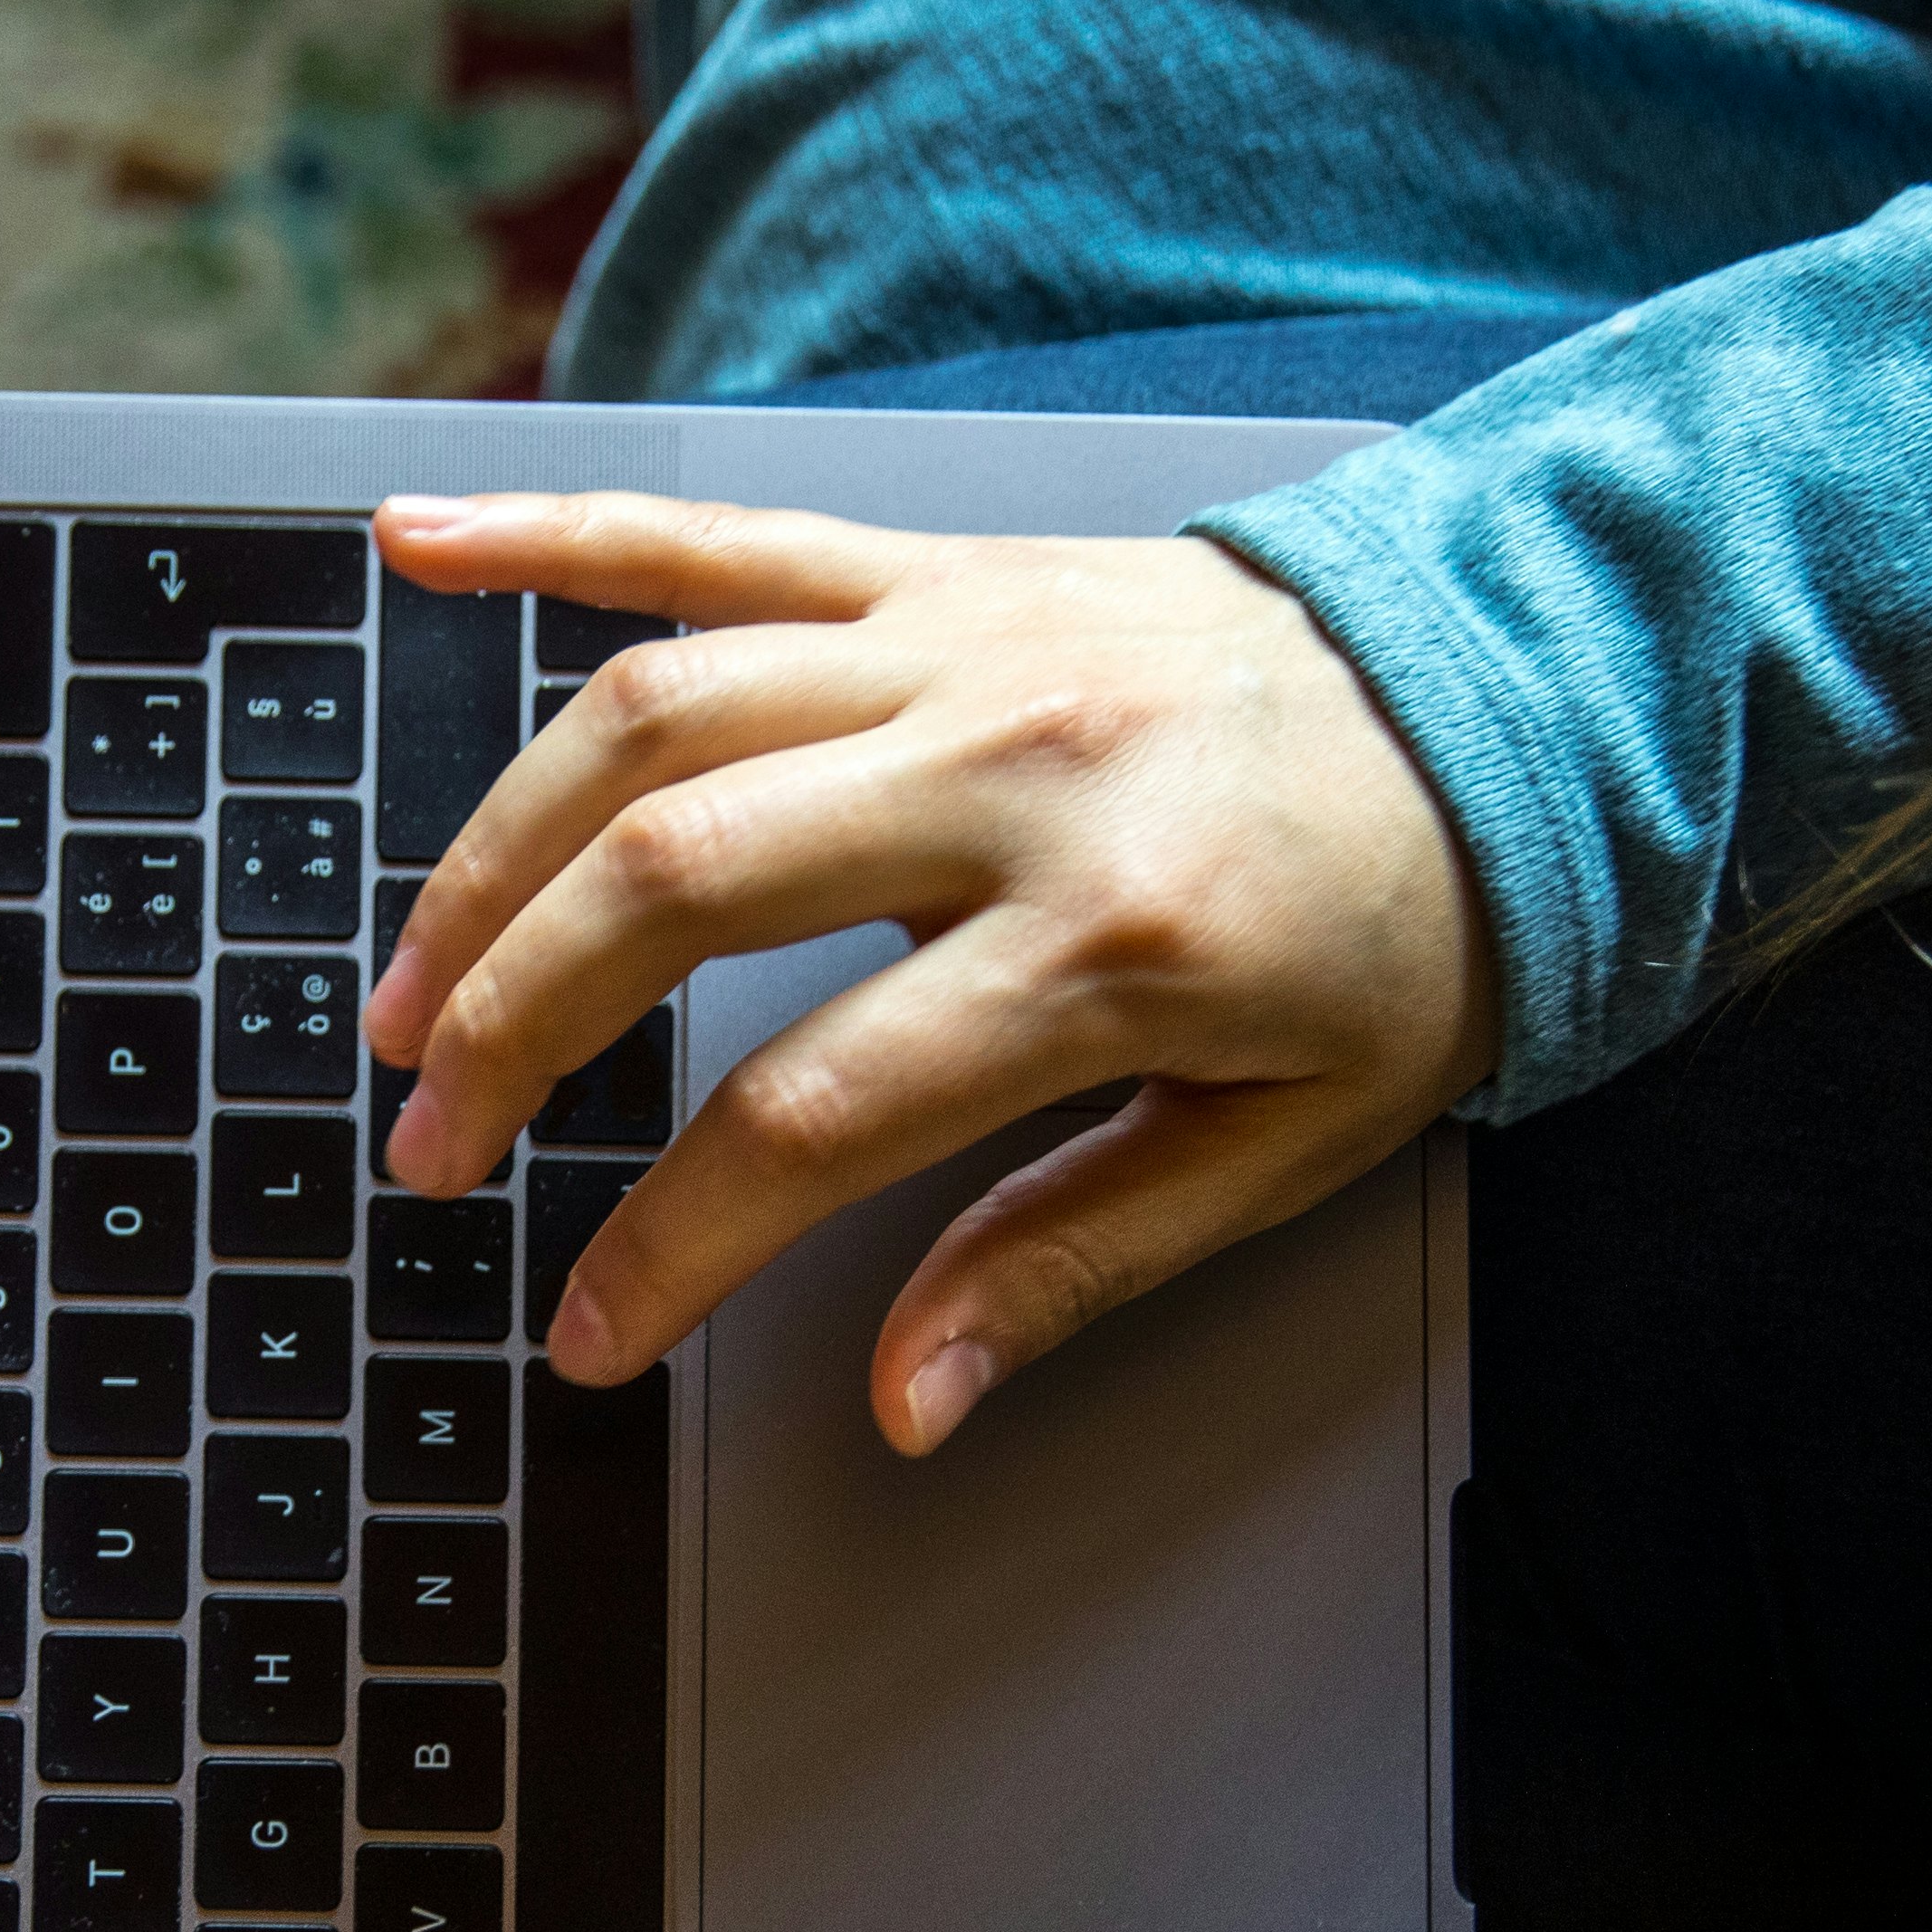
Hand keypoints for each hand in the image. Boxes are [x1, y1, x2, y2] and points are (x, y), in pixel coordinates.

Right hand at [366, 493, 1496, 1451]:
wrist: (1518, 697)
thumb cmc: (1403, 935)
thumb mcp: (1282, 1145)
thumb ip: (1071, 1262)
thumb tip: (905, 1398)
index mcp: (1109, 937)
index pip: (812, 1110)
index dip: (670, 1242)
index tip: (591, 1331)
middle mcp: (1011, 765)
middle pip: (679, 886)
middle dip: (515, 1032)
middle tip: (436, 1146)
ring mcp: (960, 642)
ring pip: (653, 720)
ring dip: (495, 856)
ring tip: (412, 989)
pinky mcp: (938, 566)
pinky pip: (718, 538)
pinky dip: (554, 533)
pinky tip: (419, 547)